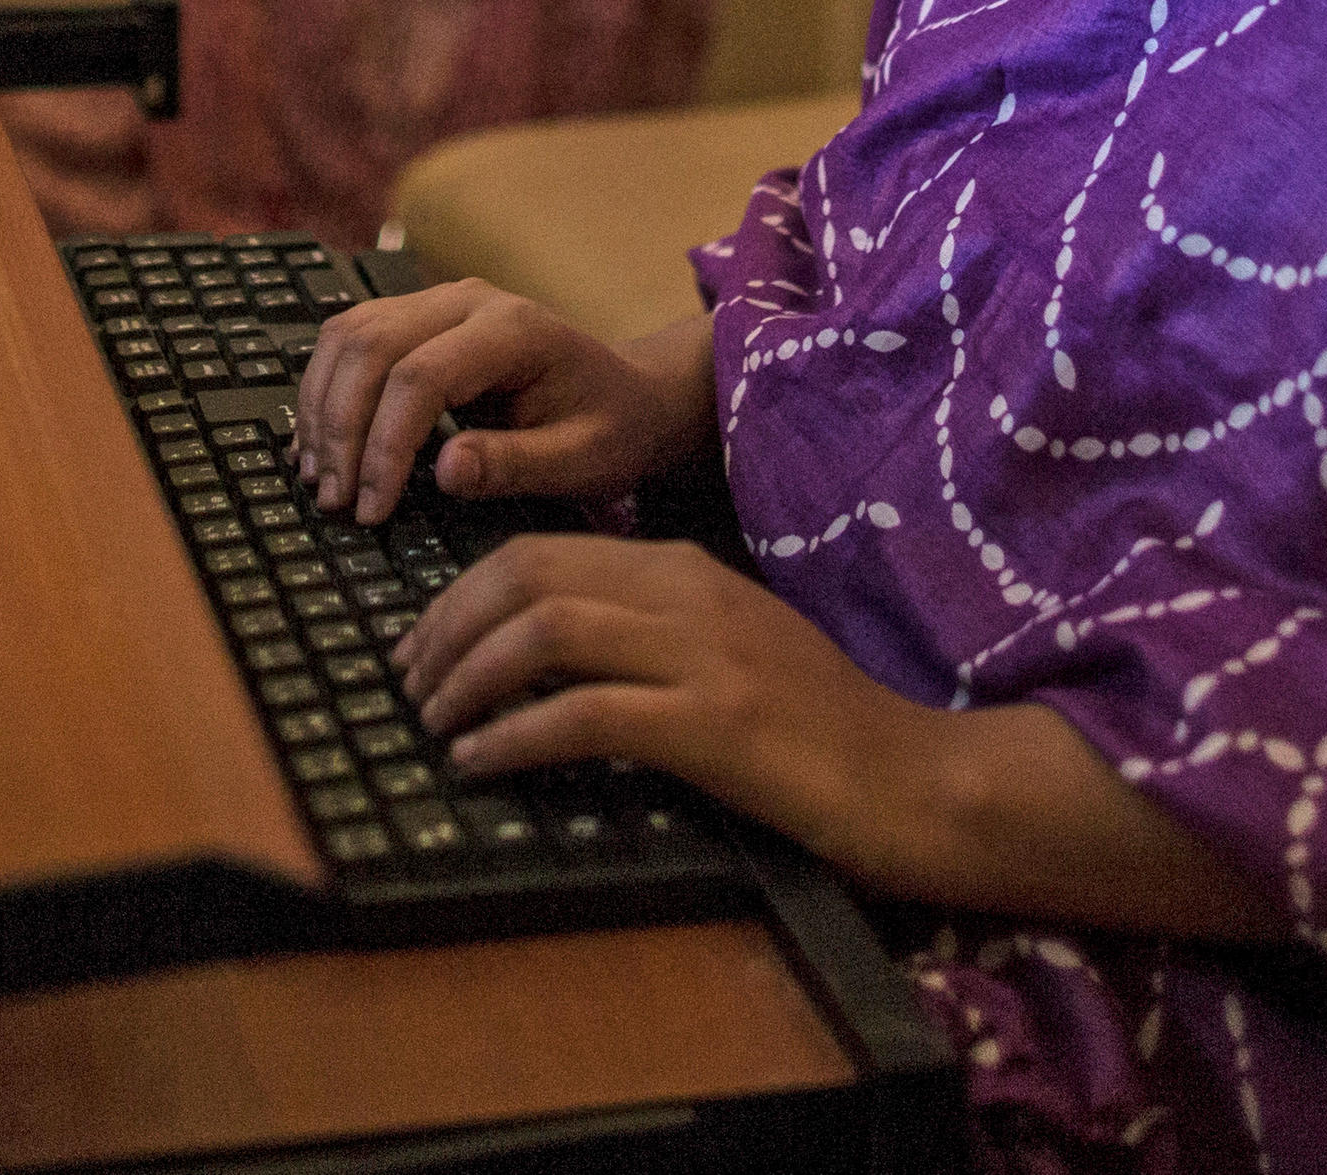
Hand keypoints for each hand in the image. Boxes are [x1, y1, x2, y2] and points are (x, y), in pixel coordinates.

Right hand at [293, 289, 712, 523]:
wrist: (628, 395)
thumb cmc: (612, 428)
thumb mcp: (583, 461)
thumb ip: (516, 466)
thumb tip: (445, 471)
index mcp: (514, 328)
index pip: (421, 376)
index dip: (385, 445)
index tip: (373, 508)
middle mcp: (468, 300)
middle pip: (370, 347)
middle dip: (341, 429)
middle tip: (336, 502)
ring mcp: (437, 302)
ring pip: (347, 336)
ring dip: (321, 409)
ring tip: (320, 482)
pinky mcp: (416, 318)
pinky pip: (349, 340)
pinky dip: (324, 392)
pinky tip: (320, 447)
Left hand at [396, 535, 1286, 940]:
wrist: (914, 775)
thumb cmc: (820, 724)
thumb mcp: (732, 647)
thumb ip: (653, 627)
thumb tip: (549, 647)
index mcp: (684, 565)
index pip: (542, 550)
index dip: (463, 594)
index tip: (424, 644)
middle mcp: (686, 591)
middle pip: (526, 575)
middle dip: (447, 627)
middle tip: (411, 683)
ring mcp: (701, 654)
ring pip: (543, 631)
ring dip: (468, 677)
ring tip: (437, 723)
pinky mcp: (712, 722)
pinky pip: (582, 715)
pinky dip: (515, 737)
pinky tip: (482, 764)